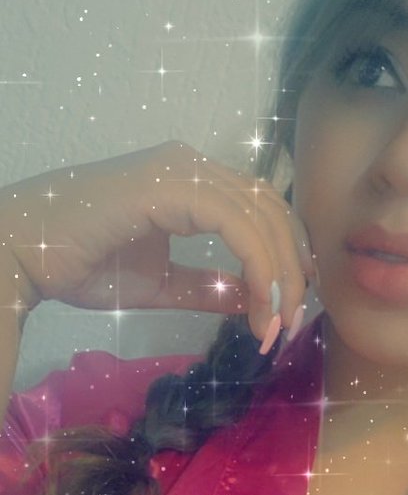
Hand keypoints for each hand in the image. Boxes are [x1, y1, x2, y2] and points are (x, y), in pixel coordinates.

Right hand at [0, 141, 314, 342]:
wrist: (24, 254)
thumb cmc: (80, 264)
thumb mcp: (161, 284)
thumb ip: (207, 288)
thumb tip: (253, 300)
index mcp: (194, 183)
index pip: (264, 213)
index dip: (286, 262)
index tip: (285, 316)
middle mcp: (194, 166)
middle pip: (274, 213)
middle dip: (294, 273)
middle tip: (291, 327)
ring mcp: (183, 170)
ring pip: (263, 218)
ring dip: (281, 277)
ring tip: (276, 326)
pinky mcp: (171, 186)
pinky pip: (238, 224)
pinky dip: (259, 267)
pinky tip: (260, 306)